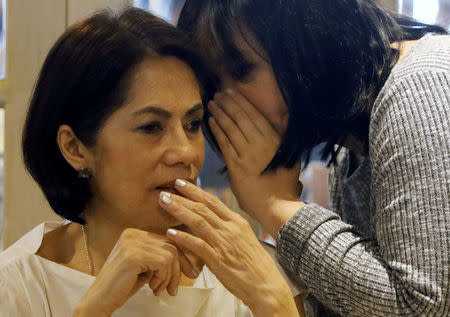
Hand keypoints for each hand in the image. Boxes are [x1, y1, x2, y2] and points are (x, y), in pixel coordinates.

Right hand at [73, 228, 196, 316]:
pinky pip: (163, 262)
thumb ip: (160, 256)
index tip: (189, 273)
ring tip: (159, 289)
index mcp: (134, 233)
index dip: (182, 258)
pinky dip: (163, 278)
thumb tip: (188, 259)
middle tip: (173, 288)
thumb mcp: (146, 266)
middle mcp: (132, 233)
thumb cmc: (123, 286)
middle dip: (178, 268)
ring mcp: (132, 242)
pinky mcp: (133, 255)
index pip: (168, 239)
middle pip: (172, 244)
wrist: (99, 301)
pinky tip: (152, 287)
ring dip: (170, 276)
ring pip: (170, 254)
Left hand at [159, 181, 298, 316]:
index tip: (180, 183)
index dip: (195, 191)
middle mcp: (230, 229)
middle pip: (202, 207)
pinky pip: (197, 245)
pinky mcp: (218, 260)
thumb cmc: (255, 264)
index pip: (212, 201)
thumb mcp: (245, 238)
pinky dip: (182, 238)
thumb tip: (215, 218)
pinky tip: (170, 233)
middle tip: (165, 190)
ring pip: (198, 221)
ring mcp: (224, 243)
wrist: (266, 285)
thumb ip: (229, 227)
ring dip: (178, 210)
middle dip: (182, 197)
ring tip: (163, 203)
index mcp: (237, 222)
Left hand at [208, 90, 303, 236]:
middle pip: (241, 117)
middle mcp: (262, 143)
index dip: (241, 102)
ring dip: (220, 113)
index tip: (231, 93)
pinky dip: (217, 131)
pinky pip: (224, 143)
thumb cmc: (284, 183)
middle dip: (228, 103)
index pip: (255, 115)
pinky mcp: (237, 166)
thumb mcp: (289, 156)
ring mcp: (248, 154)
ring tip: (212, 104)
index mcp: (275, 139)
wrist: (277, 205)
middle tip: (218, 94)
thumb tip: (279, 120)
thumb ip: (280, 138)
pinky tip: (211, 121)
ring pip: (231, 128)